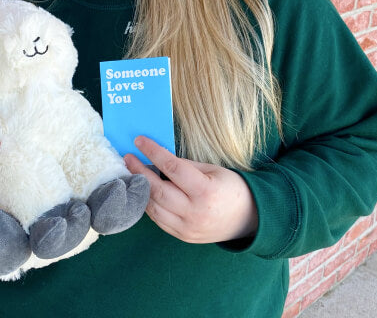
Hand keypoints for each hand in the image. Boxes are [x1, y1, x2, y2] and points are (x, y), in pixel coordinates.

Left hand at [124, 136, 257, 243]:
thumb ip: (186, 166)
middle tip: (127, 158)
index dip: (154, 153)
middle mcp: (194, 212)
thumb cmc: (231, 189)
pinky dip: (148, 204)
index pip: (173, 169)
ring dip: (139, 188)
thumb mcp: (213, 170)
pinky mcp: (182, 236)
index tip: (140, 141)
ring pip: (153, 207)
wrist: (248, 219)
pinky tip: (143, 190)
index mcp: (205, 192)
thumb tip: (159, 158)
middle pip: (158, 190)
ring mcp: (187, 227)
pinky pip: (158, 219)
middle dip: (139, 171)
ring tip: (131, 173)